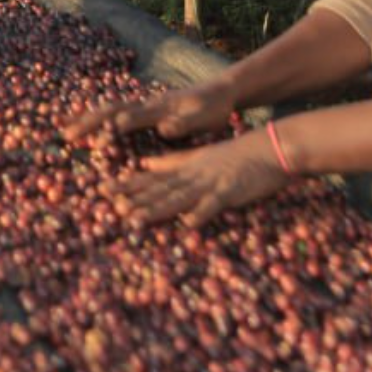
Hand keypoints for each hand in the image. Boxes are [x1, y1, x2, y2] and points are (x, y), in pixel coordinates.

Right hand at [64, 76, 235, 144]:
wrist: (220, 90)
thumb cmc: (213, 108)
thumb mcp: (203, 117)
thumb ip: (184, 123)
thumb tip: (164, 128)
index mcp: (158, 108)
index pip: (129, 119)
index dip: (113, 131)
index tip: (98, 145)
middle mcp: (145, 104)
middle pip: (110, 110)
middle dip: (87, 122)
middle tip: (66, 136)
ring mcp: (143, 105)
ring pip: (108, 110)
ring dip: (86, 119)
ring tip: (65, 129)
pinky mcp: (144, 110)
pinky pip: (115, 113)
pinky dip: (96, 118)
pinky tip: (86, 125)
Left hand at [110, 130, 292, 227]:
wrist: (269, 147)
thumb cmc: (235, 156)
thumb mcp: (198, 157)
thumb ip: (171, 161)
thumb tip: (143, 163)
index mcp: (185, 169)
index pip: (151, 177)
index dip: (128, 185)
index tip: (103, 191)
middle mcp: (192, 175)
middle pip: (160, 188)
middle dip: (135, 199)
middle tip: (110, 207)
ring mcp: (210, 183)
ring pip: (179, 197)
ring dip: (157, 209)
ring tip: (135, 219)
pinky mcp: (231, 191)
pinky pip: (214, 204)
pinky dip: (201, 213)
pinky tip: (187, 224)